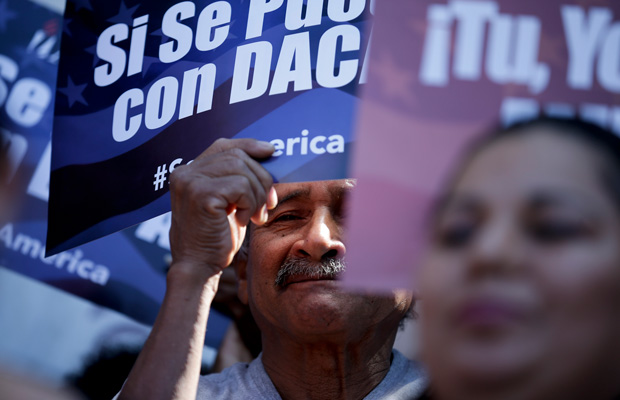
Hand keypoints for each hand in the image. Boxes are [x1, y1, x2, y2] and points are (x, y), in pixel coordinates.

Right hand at [168, 138, 276, 280]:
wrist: (199, 267)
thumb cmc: (215, 237)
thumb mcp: (228, 201)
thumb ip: (237, 178)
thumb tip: (268, 154)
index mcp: (188, 171)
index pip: (223, 145)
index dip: (249, 146)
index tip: (271, 151)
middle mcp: (185, 172)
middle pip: (238, 156)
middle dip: (261, 178)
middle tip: (268, 203)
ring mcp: (191, 182)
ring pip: (242, 170)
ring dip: (258, 194)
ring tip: (256, 215)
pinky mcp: (201, 195)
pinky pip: (241, 186)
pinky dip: (250, 203)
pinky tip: (243, 220)